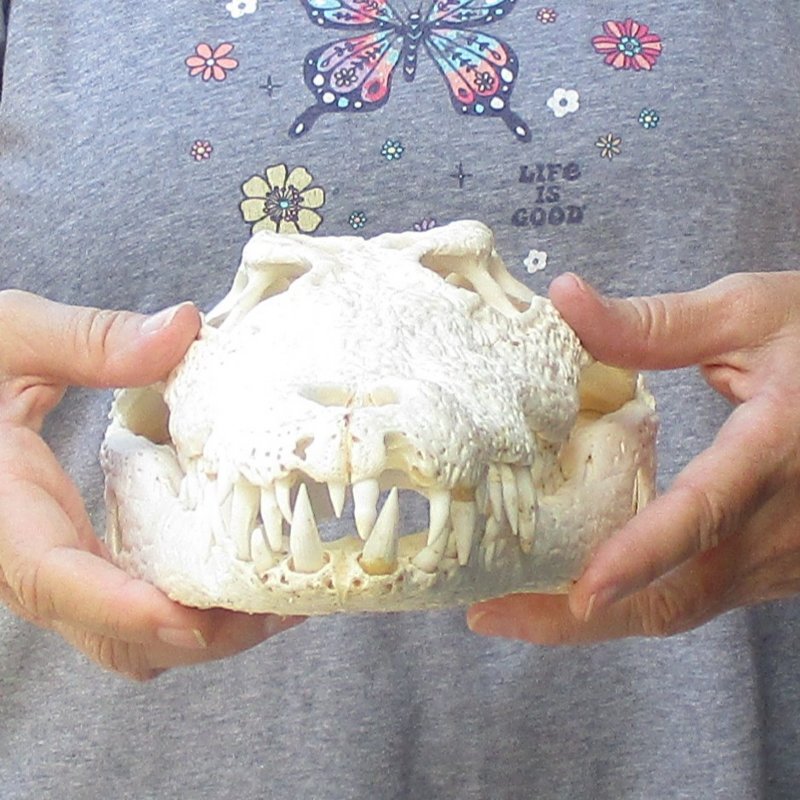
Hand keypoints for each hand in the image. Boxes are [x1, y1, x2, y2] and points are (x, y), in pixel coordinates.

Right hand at [0, 290, 302, 679]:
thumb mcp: (12, 337)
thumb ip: (88, 339)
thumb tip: (183, 329)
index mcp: (1, 511)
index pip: (55, 579)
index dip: (127, 608)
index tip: (198, 618)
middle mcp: (24, 561)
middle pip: (111, 638)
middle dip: (198, 636)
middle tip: (280, 605)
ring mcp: (55, 570)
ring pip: (128, 640)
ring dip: (205, 633)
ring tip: (280, 598)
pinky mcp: (79, 562)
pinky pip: (134, 614)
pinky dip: (189, 612)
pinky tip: (240, 576)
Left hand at [467, 271, 799, 643]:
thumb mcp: (751, 314)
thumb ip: (655, 322)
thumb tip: (563, 301)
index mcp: (777, 449)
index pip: (704, 511)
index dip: (643, 554)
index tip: (582, 590)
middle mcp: (784, 523)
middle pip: (678, 596)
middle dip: (582, 618)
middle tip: (494, 613)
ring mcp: (783, 558)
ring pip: (682, 608)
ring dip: (596, 618)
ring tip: (512, 606)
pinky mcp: (773, 567)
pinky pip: (694, 597)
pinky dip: (631, 600)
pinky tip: (573, 582)